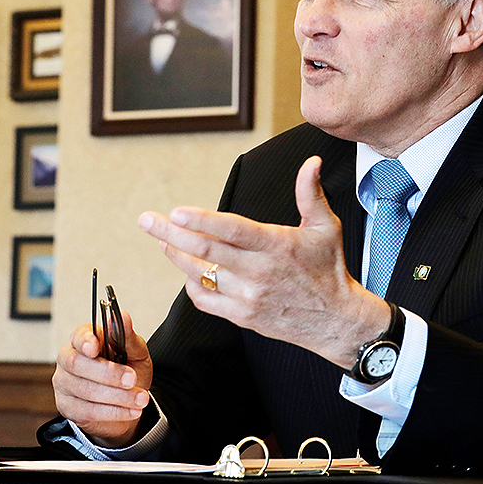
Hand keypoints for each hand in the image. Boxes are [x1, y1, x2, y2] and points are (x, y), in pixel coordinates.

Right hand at [52, 309, 152, 447]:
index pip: (78, 336)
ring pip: (85, 390)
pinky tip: (131, 411)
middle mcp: (68, 359)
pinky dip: (113, 412)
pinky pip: (88, 411)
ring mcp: (64, 384)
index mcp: (84, 340)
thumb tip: (122, 316)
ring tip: (140, 399)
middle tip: (132, 379)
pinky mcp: (67, 407)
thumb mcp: (135, 352)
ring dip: (117, 396)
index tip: (96, 348)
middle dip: (108, 373)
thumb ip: (127, 336)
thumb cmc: (129, 370)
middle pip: (77, 364)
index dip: (85, 341)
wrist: (128, 401)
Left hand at [138, 155, 389, 367]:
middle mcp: (259, 272)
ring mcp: (248, 297)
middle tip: (147, 220)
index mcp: (277, 246)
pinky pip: (206, 300)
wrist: (335, 320)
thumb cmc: (330, 269)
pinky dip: (192, 284)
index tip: (176, 211)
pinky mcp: (242, 316)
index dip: (202, 221)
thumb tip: (312, 163)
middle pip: (205, 252)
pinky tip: (186, 270)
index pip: (232, 231)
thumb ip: (311, 193)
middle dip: (170, 234)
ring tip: (162, 239)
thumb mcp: (326, 227)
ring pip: (200, 275)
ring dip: (176, 256)